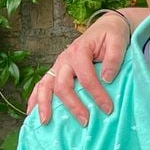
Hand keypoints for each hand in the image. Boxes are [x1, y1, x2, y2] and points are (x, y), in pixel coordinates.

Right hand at [26, 10, 140, 125]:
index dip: (97, 95)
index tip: (108, 109)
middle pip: (63, 85)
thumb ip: (114, 57)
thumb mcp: (118, 40)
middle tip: (85, 121)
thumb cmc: (112, 35)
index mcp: (79, 51)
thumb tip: (106, 78)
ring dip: (45, 105)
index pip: (86, 78)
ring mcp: (58, 65)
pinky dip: (35, 99)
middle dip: (73, 105)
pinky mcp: (56, 71)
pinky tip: (32, 113)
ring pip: (45, 86)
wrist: (106, 26)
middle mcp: (65, 59)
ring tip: (46, 122)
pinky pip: (41, 85)